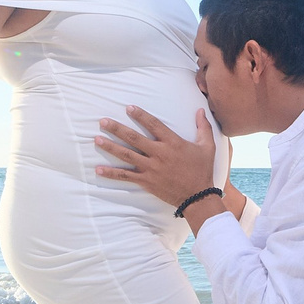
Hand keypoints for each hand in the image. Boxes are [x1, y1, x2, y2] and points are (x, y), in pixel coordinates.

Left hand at [93, 105, 218, 213]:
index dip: (141, 115)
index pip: (154, 124)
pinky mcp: (146, 181)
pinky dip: (112, 173)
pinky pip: (126, 176)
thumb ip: (203, 127)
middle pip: (134, 138)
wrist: (198, 196)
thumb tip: (200, 110)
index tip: (128, 107)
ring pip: (127, 155)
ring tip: (96, 139)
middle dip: (117, 129)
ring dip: (110, 147)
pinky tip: (99, 169)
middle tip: (102, 121)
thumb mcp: (207, 146)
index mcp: (173, 143)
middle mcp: (159, 154)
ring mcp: (151, 168)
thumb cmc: (202, 170)